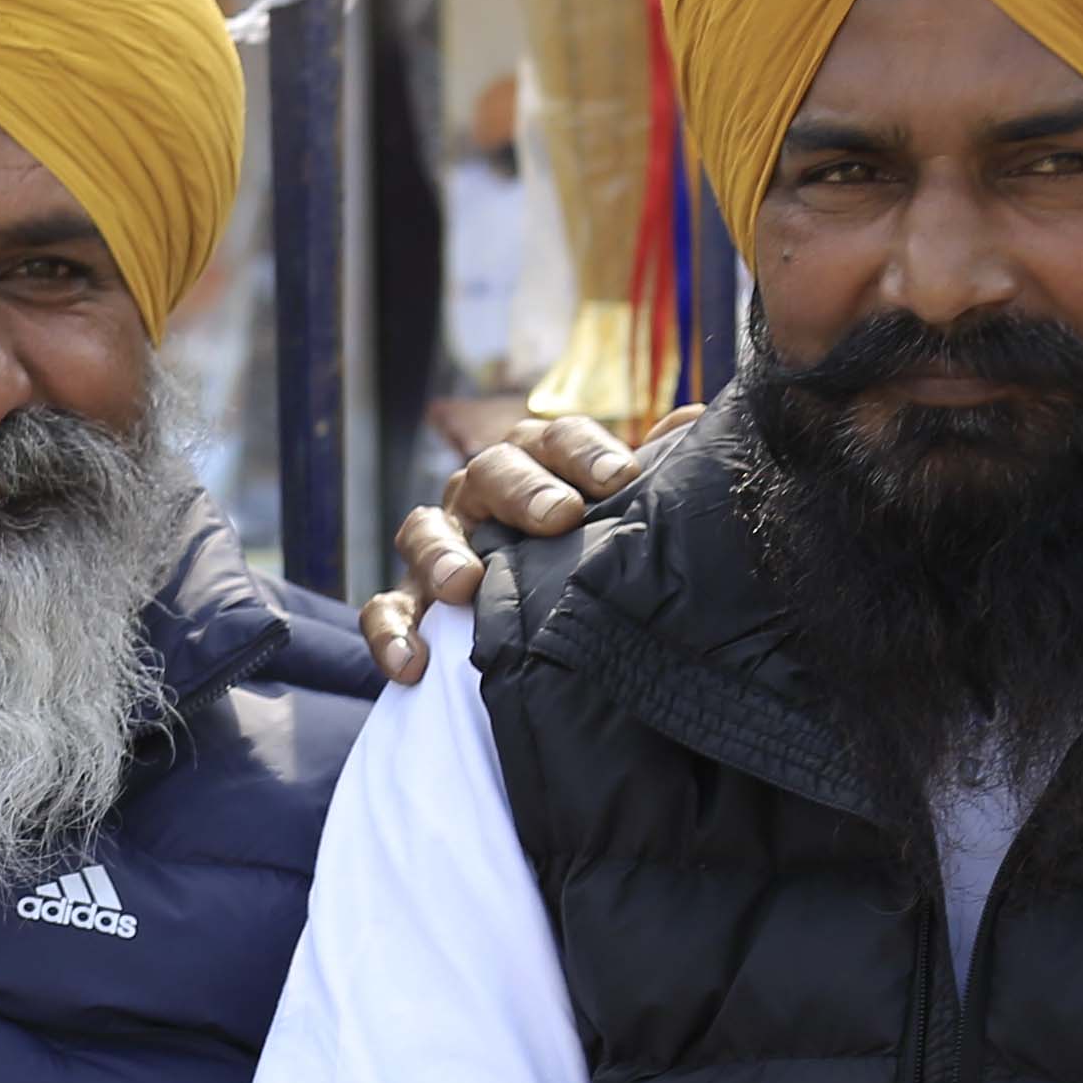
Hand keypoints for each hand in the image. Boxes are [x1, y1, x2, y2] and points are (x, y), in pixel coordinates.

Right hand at [357, 408, 689, 683]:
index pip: (556, 439)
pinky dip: (392, 633)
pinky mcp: (408, 600)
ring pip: (422, 530)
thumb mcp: (622, 509)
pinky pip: (385, 609)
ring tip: (462, 585)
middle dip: (522, 491)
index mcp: (535, 463)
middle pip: (490, 472)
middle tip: (558, 517)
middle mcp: (481, 494)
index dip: (586, 452)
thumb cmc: (584, 546)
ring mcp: (439, 545)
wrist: (536, 612)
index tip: (625, 477)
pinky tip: (414, 664)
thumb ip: (657, 466)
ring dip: (441, 554)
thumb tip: (697, 418)